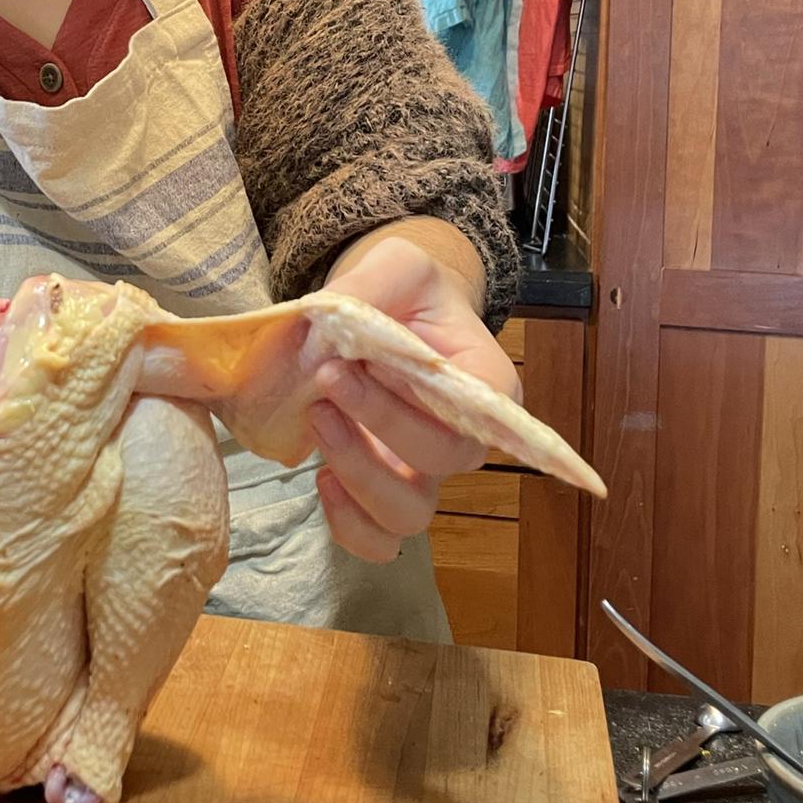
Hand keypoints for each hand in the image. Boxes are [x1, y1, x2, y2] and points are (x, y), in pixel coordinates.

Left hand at [305, 235, 519, 562]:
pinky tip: (320, 477)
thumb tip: (324, 319)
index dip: (412, 402)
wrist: (389, 313)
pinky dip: (346, 523)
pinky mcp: (379, 488)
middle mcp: (462, 438)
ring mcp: (420, 471)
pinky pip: (375, 537)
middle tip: (326, 378)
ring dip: (359, 478)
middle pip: (440, 464)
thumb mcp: (398, 265)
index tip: (361, 357)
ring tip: (316, 420)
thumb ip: (370, 283)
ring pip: (408, 515)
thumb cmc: (409, 292)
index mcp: (486, 384)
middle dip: (379, 425)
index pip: (470, 416)